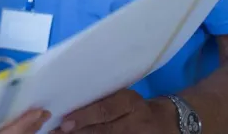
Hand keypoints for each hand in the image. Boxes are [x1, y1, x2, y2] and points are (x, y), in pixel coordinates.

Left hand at [50, 90, 174, 132]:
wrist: (170, 121)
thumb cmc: (138, 105)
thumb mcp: (125, 97)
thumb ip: (103, 100)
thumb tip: (71, 102)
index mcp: (130, 102)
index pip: (104, 110)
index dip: (84, 117)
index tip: (65, 122)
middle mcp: (134, 121)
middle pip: (104, 129)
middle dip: (80, 132)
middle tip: (57, 133)